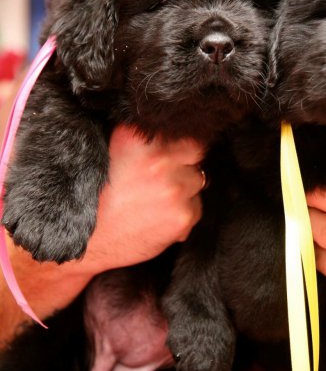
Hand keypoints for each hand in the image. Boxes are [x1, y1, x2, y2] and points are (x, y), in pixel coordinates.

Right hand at [83, 125, 205, 272]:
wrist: (84, 243)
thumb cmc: (92, 199)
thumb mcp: (108, 152)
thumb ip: (138, 138)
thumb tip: (167, 127)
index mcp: (137, 137)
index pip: (179, 129)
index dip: (175, 141)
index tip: (168, 151)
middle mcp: (158, 159)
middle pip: (195, 151)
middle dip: (184, 161)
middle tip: (162, 176)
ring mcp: (174, 188)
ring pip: (197, 180)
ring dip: (183, 189)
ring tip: (154, 200)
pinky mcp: (182, 216)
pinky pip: (195, 208)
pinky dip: (182, 214)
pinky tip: (157, 218)